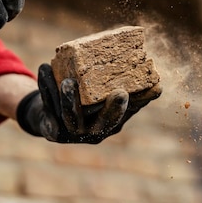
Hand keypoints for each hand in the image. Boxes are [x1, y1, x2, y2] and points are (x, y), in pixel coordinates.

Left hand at [16, 64, 161, 143]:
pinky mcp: (53, 131)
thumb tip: (156, 81)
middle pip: (106, 123)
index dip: (138, 102)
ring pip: (72, 118)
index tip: (147, 88)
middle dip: (113, 109)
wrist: (50, 119)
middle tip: (120, 93)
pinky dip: (46, 87)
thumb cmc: (83, 102)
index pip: (129, 111)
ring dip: (70, 100)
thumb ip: (124, 91)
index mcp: (113, 123)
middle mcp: (96, 133)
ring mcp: (74, 135)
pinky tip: (45, 67)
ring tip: (68, 81)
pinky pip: (49, 108)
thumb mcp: (103, 99)